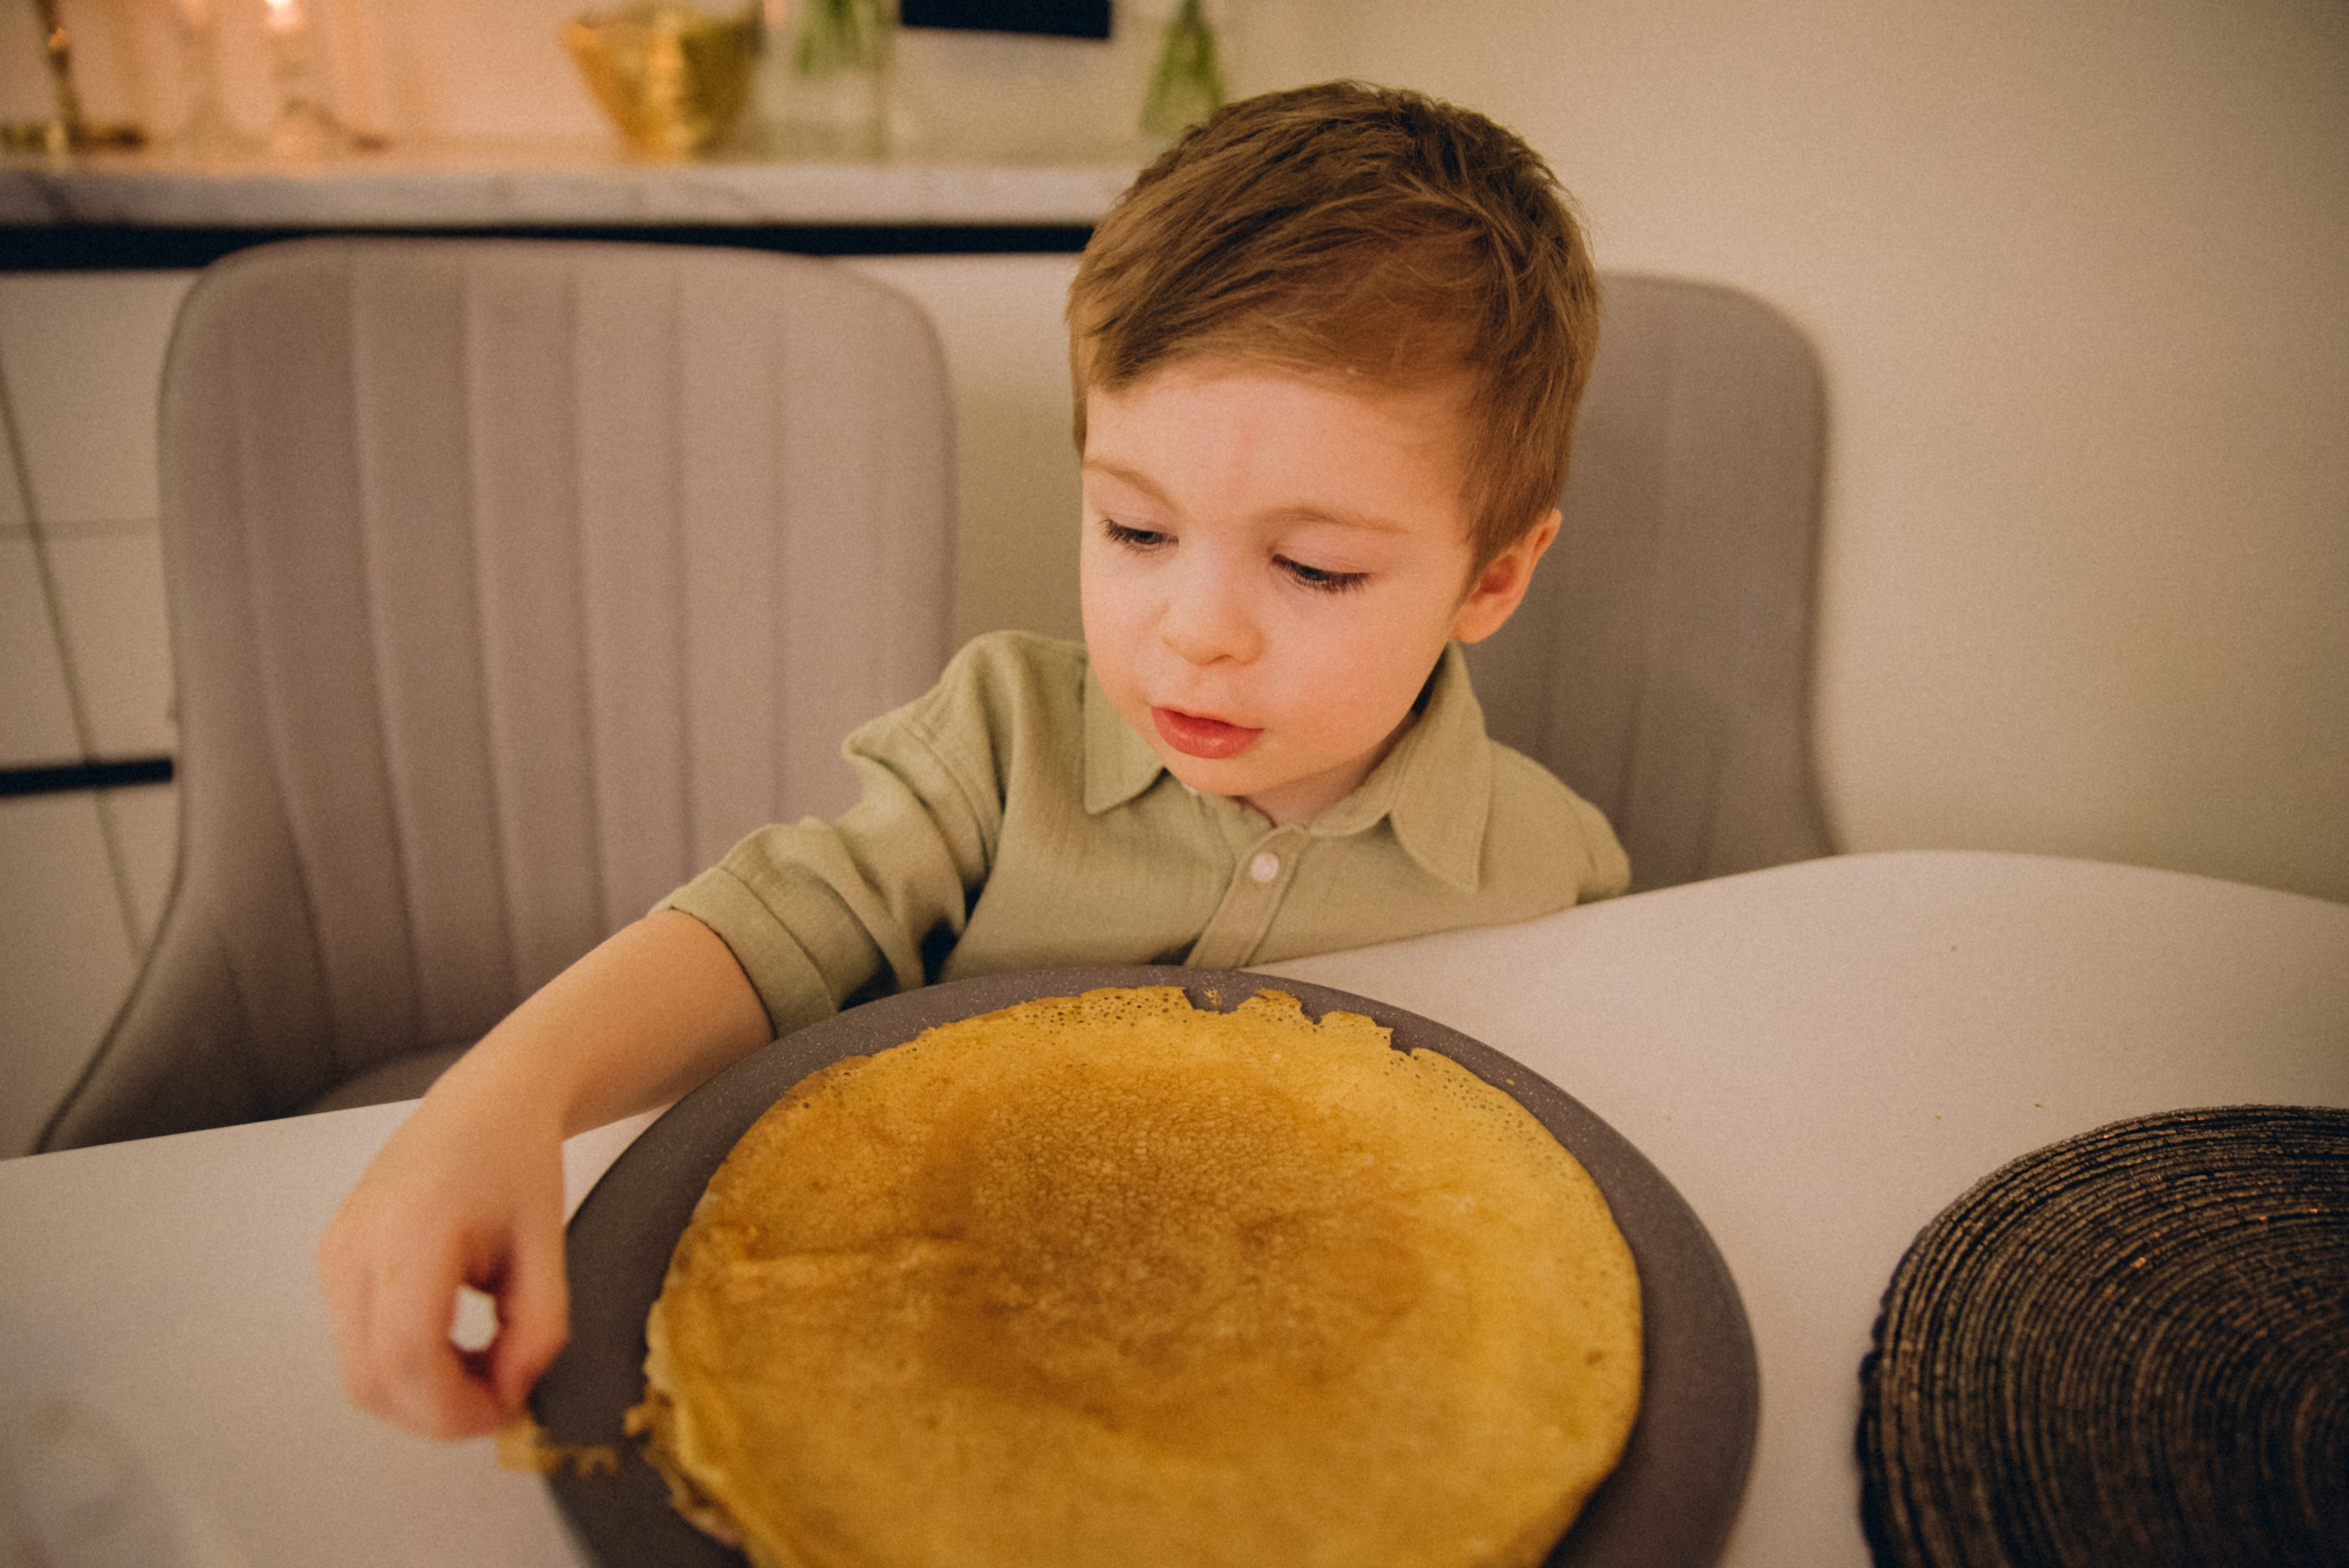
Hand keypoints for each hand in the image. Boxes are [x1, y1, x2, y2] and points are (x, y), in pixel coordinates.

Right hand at [317, 1080, 569, 1439]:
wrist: (486, 1103)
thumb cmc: (519, 1161)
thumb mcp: (549, 1244)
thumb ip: (539, 1327)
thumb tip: (510, 1394)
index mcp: (412, 1231)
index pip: (408, 1358)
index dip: (456, 1408)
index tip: (507, 1409)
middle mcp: (355, 1245)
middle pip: (372, 1380)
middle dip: (438, 1413)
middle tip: (499, 1399)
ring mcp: (334, 1255)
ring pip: (359, 1374)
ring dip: (421, 1397)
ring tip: (482, 1368)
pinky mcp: (332, 1262)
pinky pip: (357, 1346)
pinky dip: (405, 1369)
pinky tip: (454, 1348)